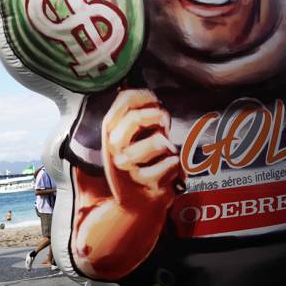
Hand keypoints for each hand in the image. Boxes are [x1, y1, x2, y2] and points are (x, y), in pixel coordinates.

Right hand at [101, 89, 182, 211]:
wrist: (135, 206)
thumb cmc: (140, 163)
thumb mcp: (130, 137)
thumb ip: (134, 113)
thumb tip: (131, 79)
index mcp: (109, 132)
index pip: (124, 98)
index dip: (145, 95)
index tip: (154, 103)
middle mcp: (114, 149)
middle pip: (140, 117)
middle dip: (159, 117)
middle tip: (162, 127)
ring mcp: (129, 168)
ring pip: (160, 142)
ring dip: (169, 148)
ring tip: (162, 156)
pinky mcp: (146, 184)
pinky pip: (174, 163)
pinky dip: (177, 167)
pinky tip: (165, 175)